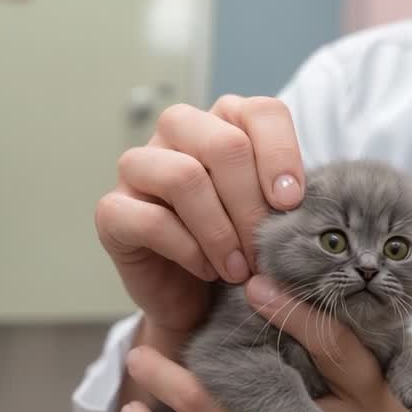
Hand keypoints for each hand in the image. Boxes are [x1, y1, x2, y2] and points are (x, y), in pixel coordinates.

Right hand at [93, 96, 304, 351]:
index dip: (282, 154)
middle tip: (265, 248)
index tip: (294, 203)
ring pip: (183, 176)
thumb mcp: (273, 217)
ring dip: (220, 231)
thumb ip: (286, 198)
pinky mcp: (112, 210)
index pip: (261, 111)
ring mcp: (139, 168)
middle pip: (223, 144)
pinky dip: (188, 250)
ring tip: (238, 268)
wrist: (196, 300)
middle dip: (251, 205)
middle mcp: (179, 133)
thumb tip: (298, 200)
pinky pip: (149, 220)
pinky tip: (205, 270)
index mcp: (225, 122)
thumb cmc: (240, 247)